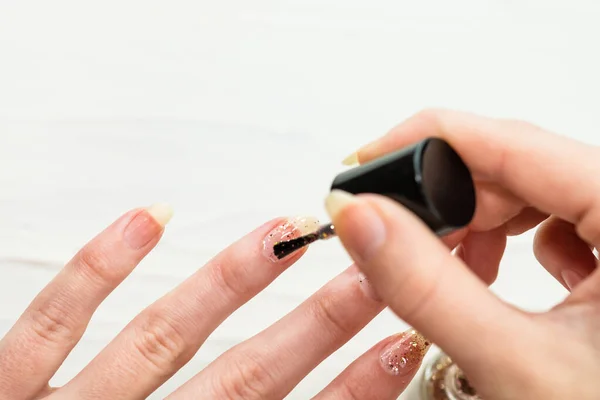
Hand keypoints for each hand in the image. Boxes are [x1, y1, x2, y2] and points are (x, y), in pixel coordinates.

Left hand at [0, 205, 429, 399]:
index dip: (351, 391)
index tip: (398, 349)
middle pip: (242, 381)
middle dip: (312, 330)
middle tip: (367, 282)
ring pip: (161, 339)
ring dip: (225, 285)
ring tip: (279, 237)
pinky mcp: (5, 393)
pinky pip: (49, 326)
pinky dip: (97, 270)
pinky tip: (146, 219)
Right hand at [328, 109, 599, 398]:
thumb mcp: (516, 365)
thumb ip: (427, 287)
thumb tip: (360, 218)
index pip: (513, 140)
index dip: (424, 140)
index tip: (365, 162)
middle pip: (518, 165)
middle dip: (444, 199)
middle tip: (391, 235)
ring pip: (532, 192)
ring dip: (474, 223)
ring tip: (445, 270)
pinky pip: (554, 222)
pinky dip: (506, 241)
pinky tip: (489, 276)